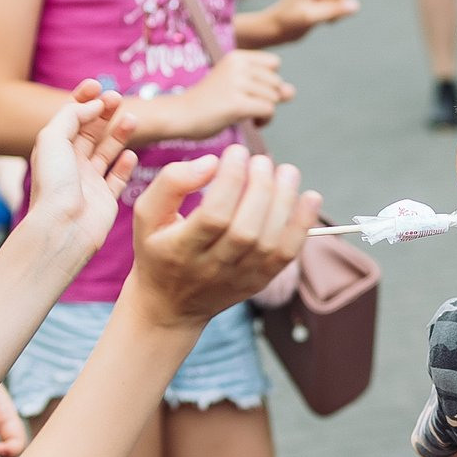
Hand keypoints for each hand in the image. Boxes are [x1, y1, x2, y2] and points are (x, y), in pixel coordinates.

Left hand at [20, 79, 137, 269]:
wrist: (63, 226)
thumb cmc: (54, 183)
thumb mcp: (53, 137)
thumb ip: (73, 115)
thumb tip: (94, 106)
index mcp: (55, 149)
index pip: (70, 117)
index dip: (83, 99)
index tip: (97, 84)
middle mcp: (71, 164)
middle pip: (90, 131)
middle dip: (104, 112)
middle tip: (118, 98)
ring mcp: (89, 182)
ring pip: (107, 151)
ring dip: (119, 133)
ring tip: (132, 120)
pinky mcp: (105, 199)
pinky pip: (118, 178)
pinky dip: (125, 165)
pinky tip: (129, 155)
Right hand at [128, 144, 320, 328]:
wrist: (170, 304)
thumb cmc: (158, 248)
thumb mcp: (146, 215)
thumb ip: (172, 183)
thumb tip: (211, 162)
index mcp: (179, 250)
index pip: (214, 216)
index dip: (230, 181)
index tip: (236, 152)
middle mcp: (210, 268)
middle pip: (246, 231)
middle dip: (260, 189)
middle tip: (262, 160)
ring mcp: (238, 278)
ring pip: (269, 242)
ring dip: (284, 202)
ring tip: (286, 171)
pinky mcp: (259, 281)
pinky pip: (286, 255)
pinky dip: (303, 226)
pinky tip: (310, 197)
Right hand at [189, 49, 292, 132]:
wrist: (179, 115)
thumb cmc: (209, 103)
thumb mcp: (238, 88)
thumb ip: (267, 87)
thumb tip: (291, 92)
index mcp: (236, 57)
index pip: (274, 64)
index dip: (268, 81)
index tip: (252, 92)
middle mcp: (237, 66)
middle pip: (276, 83)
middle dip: (268, 98)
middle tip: (249, 109)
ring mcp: (237, 84)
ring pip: (274, 98)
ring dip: (266, 112)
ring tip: (247, 117)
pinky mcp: (237, 104)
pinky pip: (268, 110)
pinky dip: (264, 121)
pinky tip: (250, 124)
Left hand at [268, 0, 359, 42]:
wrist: (275, 29)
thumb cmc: (289, 22)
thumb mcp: (312, 18)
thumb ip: (335, 10)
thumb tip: (356, 5)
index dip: (332, 5)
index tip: (314, 12)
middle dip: (333, 8)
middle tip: (313, 16)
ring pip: (342, 0)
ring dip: (332, 13)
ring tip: (314, 18)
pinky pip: (339, 4)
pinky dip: (332, 15)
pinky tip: (317, 18)